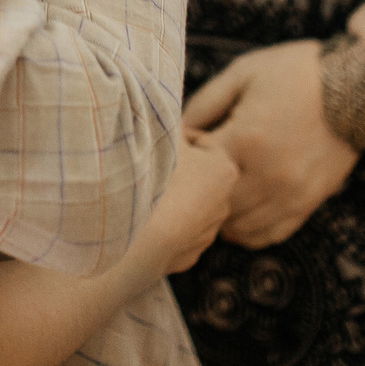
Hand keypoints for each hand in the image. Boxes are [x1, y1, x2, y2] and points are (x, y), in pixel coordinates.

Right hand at [145, 129, 239, 273]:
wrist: (140, 235)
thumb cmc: (155, 178)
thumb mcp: (164, 136)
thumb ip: (170, 120)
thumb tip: (167, 107)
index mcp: (224, 170)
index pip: (203, 144)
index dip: (179, 138)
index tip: (159, 139)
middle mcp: (223, 204)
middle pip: (198, 178)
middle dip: (178, 171)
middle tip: (149, 164)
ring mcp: (206, 234)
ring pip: (188, 208)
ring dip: (171, 200)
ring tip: (143, 192)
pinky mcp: (188, 257)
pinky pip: (175, 234)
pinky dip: (163, 227)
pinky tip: (143, 220)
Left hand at [183, 41, 358, 248]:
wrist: (358, 88)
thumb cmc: (296, 74)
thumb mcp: (243, 73)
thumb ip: (204, 102)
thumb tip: (177, 130)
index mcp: (245, 140)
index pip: (195, 168)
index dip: (186, 155)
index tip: (190, 140)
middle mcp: (267, 176)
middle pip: (213, 205)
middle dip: (200, 188)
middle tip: (202, 168)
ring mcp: (289, 196)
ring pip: (237, 229)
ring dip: (221, 213)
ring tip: (221, 187)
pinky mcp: (307, 205)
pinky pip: (267, 235)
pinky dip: (247, 229)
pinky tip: (241, 207)